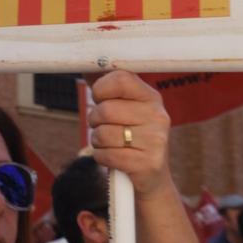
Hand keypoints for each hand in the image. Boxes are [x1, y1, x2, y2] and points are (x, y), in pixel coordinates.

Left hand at [85, 69, 172, 196]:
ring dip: (97, 141)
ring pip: (103, 134)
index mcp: (151, 98)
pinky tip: (112, 157)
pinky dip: (101, 157)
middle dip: (95, 120)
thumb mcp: (125, 109)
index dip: (100, 89)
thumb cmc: (130, 136)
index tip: (99, 98)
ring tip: (109, 143)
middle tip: (102, 126)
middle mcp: (157, 116)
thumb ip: (106, 87)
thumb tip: (85, 65)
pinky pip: (106, 155)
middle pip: (106, 109)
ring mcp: (155, 141)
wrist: (152, 177)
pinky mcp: (147, 164)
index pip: (120, 79)